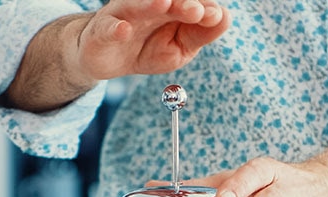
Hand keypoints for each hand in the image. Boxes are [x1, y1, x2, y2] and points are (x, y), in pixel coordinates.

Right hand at [77, 0, 230, 79]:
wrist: (109, 60)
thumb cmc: (148, 49)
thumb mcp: (180, 49)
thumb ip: (200, 35)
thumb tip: (224, 17)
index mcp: (171, 7)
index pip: (190, 2)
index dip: (202, 7)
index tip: (214, 17)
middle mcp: (148, 5)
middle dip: (182, 3)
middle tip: (195, 11)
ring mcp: (124, 15)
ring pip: (136, 6)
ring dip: (150, 5)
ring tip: (164, 4)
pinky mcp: (103, 30)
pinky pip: (108, 28)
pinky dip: (115, 29)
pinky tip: (124, 31)